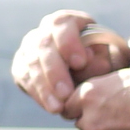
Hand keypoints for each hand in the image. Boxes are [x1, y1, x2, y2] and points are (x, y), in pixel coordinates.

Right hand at [14, 10, 129, 116]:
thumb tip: (86, 62)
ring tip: (58, 107)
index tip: (80, 63)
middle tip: (66, 93)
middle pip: (43, 46)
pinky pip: (25, 79)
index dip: (68, 43)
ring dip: (44, 88)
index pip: (61, 25)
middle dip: (54, 72)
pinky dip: (38, 94)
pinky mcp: (22, 66)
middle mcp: (44, 31)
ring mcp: (29, 48)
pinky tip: (51, 107)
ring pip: (32, 64)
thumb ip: (98, 60)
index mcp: (66, 21)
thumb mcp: (107, 59)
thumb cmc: (101, 62)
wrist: (89, 73)